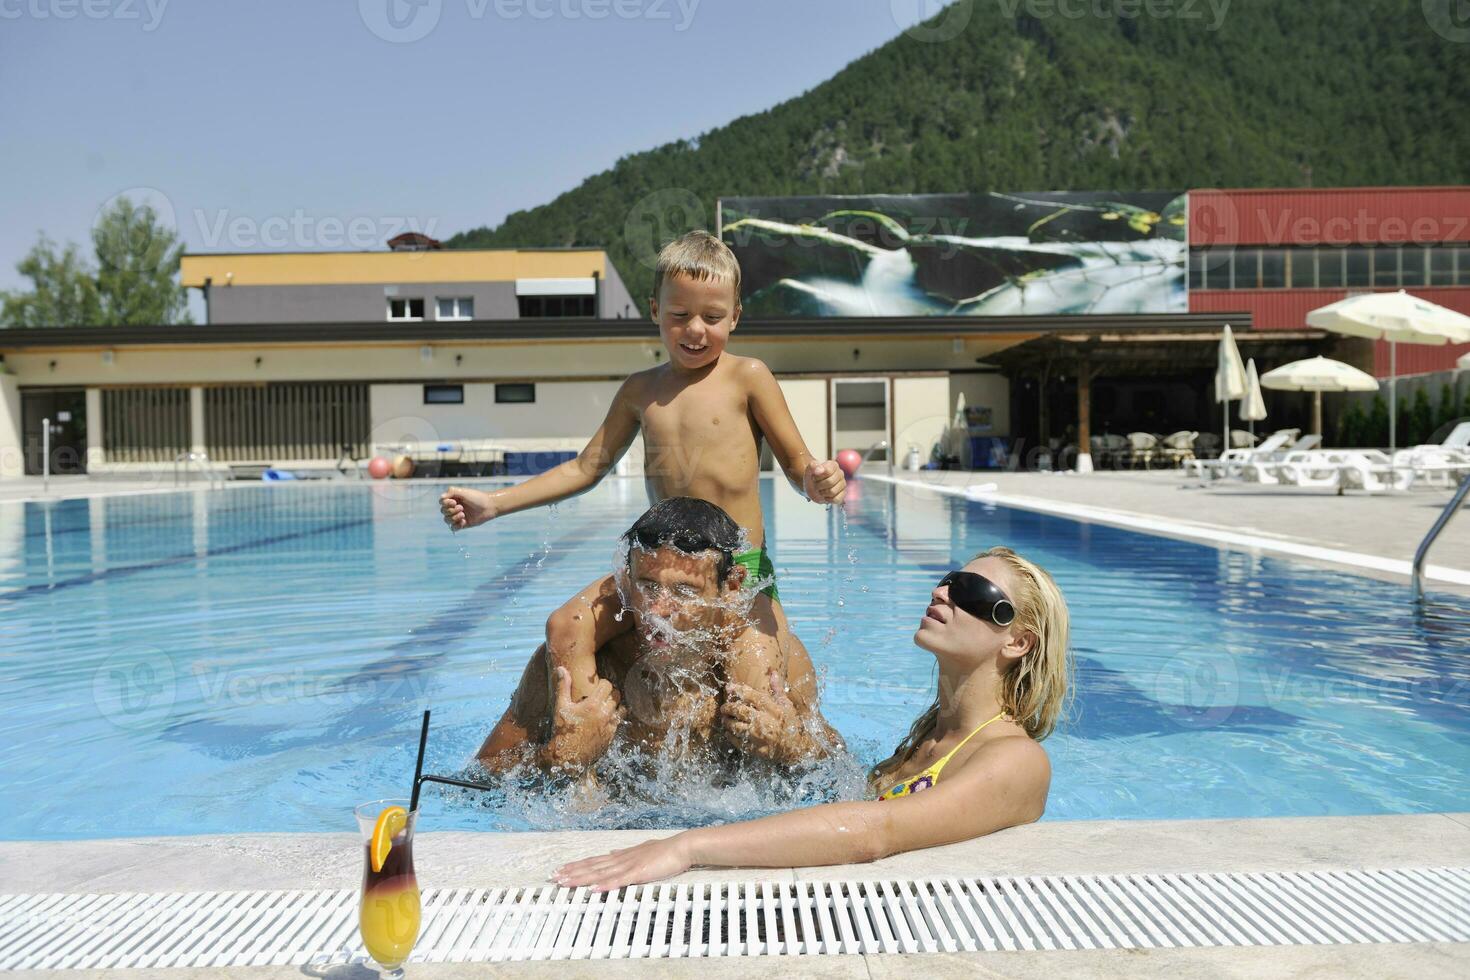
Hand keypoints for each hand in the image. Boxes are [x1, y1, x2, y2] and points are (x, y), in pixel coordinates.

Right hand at [439, 486, 496, 530]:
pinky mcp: (463, 524)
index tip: (454, 502)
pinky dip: (456, 526)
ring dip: (454, 518)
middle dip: (451, 511)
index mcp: (454, 499)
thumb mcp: (464, 492)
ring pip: (447, 520)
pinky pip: (453, 528)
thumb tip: (441, 497)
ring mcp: (458, 516)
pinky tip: (464, 522)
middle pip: (443, 511)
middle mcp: (455, 507)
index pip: (442, 503)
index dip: (446, 504)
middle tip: (461, 508)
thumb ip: (452, 492)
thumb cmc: (477, 498)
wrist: (489, 507)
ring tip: (463, 515)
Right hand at [537, 666, 623, 770]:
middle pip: (617, 694)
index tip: (595, 687)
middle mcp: (604, 714)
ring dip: (614, 705)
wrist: (567, 757)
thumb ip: (563, 686)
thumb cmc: (562, 730)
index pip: (608, 685)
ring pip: (621, 708)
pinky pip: (619, 721)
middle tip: (600, 696)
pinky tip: (604, 719)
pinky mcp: (611, 736)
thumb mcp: (561, 707)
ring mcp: (609, 726)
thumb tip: (561, 668)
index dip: (602, 683)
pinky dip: (614, 717)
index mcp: (592, 705)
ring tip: (604, 706)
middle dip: (610, 693)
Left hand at [553, 835, 692, 891]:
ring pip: (599, 873)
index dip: (577, 865)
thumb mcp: (641, 851)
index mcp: (621, 856)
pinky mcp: (638, 873)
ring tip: (565, 882)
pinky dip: (604, 884)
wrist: (681, 847)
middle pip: (591, 866)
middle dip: (572, 872)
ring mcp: (628, 865)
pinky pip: (618, 880)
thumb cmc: (664, 851)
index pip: (594, 861)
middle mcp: (621, 859)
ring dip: (581, 878)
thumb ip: (625, 854)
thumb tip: (611, 853)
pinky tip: (593, 889)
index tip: (561, 869)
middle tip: (554, 877)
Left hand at [720, 669, 804, 761]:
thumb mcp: (787, 705)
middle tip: (724, 707)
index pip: (750, 695)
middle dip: (727, 707)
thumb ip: (777, 689)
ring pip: (735, 726)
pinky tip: (729, 732)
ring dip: (726, 721)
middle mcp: (763, 721)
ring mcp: (758, 736)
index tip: (728, 688)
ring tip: (725, 719)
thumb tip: (773, 672)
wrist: (797, 748)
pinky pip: (736, 740)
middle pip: (739, 710)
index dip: (737, 690)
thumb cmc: (791, 724)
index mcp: (772, 708)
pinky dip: (730, 735)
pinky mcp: (754, 749)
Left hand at [803, 459, 845, 503]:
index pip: (828, 471)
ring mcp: (842, 484)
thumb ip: (813, 466)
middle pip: (830, 482)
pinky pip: (836, 499)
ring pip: (832, 492)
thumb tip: (819, 470)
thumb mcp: (809, 469)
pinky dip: (828, 499)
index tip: (813, 477)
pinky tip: (825, 496)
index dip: (818, 476)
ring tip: (820, 490)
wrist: (812, 487)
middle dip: (819, 485)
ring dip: (822, 493)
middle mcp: (840, 473)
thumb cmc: (812, 476)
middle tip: (815, 485)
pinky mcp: (842, 494)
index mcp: (833, 465)